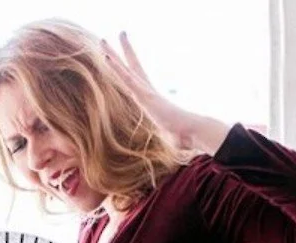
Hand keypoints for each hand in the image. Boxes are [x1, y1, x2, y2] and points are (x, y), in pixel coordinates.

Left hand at [101, 32, 198, 149]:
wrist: (194, 131)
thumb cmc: (183, 136)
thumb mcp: (168, 137)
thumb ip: (166, 139)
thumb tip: (172, 152)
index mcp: (150, 98)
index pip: (135, 79)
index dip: (126, 67)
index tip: (119, 57)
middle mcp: (147, 91)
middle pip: (130, 67)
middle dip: (121, 52)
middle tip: (113, 36)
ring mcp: (146, 91)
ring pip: (125, 69)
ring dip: (113, 55)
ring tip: (102, 40)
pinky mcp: (146, 95)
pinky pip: (128, 79)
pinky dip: (117, 68)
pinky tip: (107, 58)